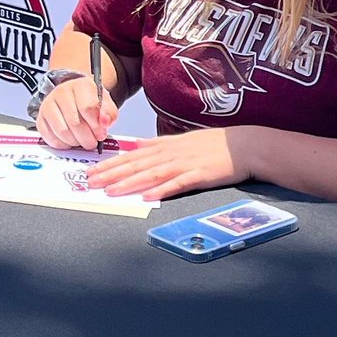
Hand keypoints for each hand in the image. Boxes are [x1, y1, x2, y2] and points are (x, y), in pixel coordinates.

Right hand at [36, 77, 117, 150]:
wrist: (72, 98)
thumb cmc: (89, 101)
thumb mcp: (105, 104)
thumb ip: (109, 113)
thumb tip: (105, 122)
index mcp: (80, 85)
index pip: (88, 108)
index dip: (96, 126)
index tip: (101, 133)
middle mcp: (61, 92)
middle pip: (75, 123)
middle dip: (87, 138)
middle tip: (92, 142)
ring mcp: (48, 105)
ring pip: (63, 132)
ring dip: (75, 142)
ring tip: (82, 140)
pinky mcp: (40, 118)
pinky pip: (51, 138)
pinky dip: (63, 144)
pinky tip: (70, 140)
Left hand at [86, 126, 254, 199]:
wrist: (245, 145)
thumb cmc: (215, 145)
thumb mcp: (183, 140)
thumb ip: (159, 145)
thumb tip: (138, 146)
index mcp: (166, 146)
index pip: (132, 156)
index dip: (110, 164)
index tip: (92, 171)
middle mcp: (172, 154)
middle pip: (137, 165)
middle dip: (112, 174)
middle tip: (91, 183)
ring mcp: (186, 164)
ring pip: (152, 174)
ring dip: (130, 182)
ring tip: (111, 191)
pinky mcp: (200, 175)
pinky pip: (178, 184)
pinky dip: (162, 190)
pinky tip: (148, 196)